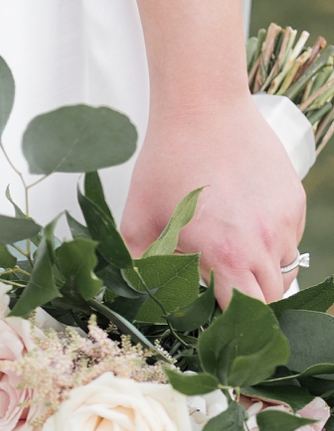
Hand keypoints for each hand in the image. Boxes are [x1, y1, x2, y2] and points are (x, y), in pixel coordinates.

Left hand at [120, 96, 306, 305]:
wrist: (203, 106)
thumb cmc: (166, 162)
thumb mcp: (137, 222)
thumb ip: (137, 267)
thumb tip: (135, 299)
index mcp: (227, 254)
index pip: (246, 313)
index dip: (230, 324)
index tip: (210, 321)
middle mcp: (264, 240)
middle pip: (271, 300)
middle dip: (247, 306)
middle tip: (219, 297)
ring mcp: (285, 219)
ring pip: (285, 271)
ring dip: (261, 277)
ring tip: (231, 262)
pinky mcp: (295, 199)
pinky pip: (291, 240)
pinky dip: (272, 247)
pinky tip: (243, 231)